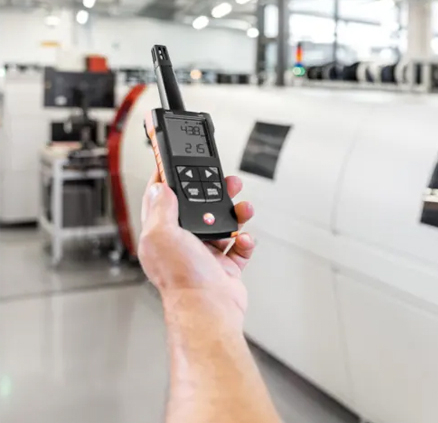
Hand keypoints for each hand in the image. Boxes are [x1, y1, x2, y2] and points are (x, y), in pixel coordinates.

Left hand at [139, 126, 255, 328]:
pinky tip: (244, 239)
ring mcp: (204, 255)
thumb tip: (158, 187)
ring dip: (235, 214)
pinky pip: (239, 246)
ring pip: (221, 224)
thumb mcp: (164, 234)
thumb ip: (161, 208)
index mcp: (161, 234)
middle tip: (225, 181)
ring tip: (243, 208)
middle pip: (198, 208)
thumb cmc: (183, 279)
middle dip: (213, 193)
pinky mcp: (225, 267)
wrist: (210, 310)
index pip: (162, 198)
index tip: (175, 161)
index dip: (169, 178)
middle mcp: (182, 244)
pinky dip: (245, 241)